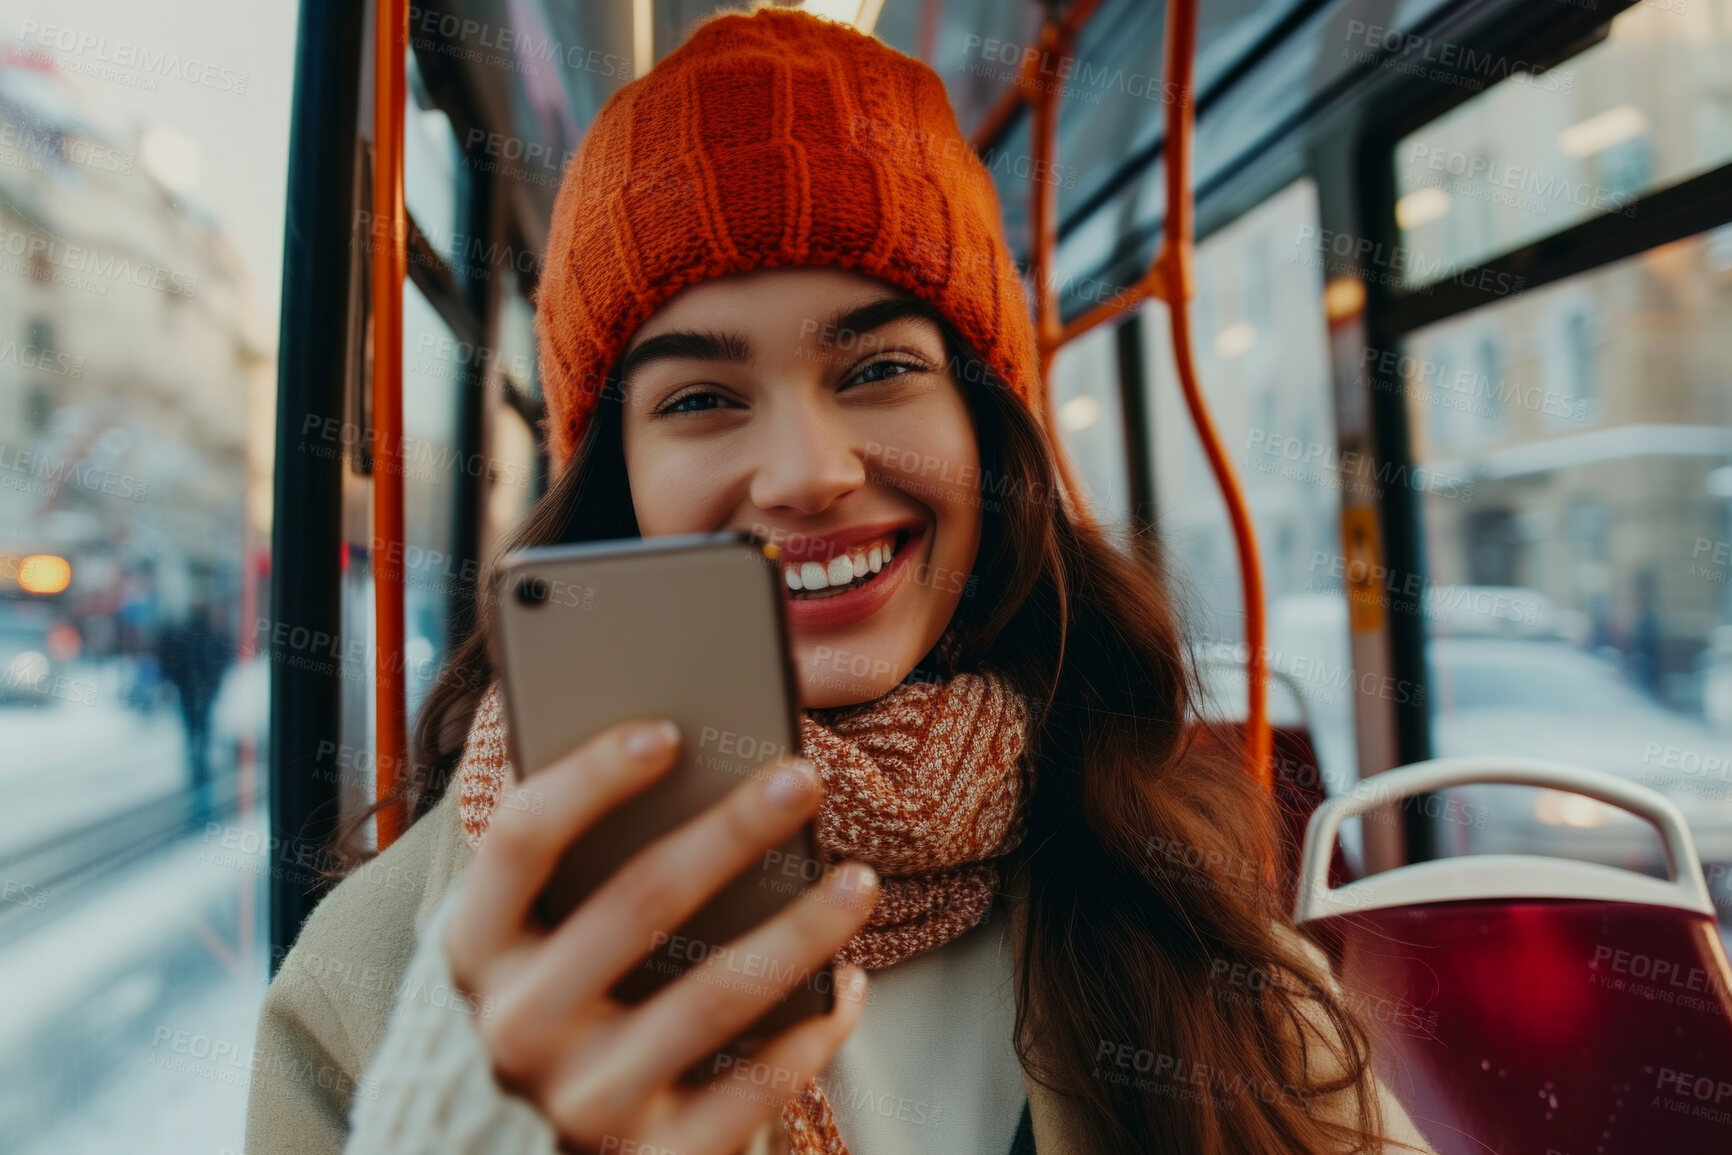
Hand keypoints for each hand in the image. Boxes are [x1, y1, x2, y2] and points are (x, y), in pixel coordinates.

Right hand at [443, 717, 877, 1153]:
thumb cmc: (549, 1007)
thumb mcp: (526, 941)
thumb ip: (564, 857)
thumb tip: (651, 737)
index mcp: (475, 950)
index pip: (523, 840)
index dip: (590, 778)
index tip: (667, 731)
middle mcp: (516, 1026)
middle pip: (639, 900)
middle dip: (733, 829)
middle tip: (805, 778)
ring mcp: (580, 1100)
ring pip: (716, 993)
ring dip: (802, 928)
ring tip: (859, 881)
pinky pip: (750, 1091)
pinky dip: (811, 1034)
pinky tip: (847, 984)